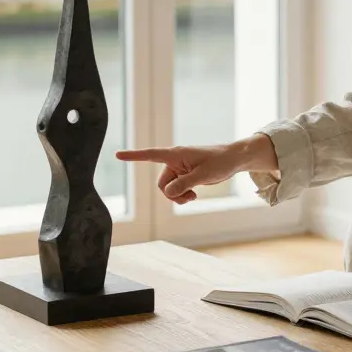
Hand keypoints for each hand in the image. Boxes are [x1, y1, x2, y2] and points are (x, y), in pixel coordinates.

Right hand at [115, 134, 276, 203]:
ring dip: (178, 196)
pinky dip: (183, 194)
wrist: (233, 160)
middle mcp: (174, 161)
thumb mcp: (203, 174)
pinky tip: (194, 193)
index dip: (133, 156)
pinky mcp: (185, 175)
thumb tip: (167, 192)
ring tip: (193, 195)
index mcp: (176, 154)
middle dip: (172, 194)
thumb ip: (184, 184)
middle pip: (162, 184)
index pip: (150, 155)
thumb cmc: (220, 162)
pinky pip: (176, 189)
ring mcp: (179, 169)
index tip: (117, 155)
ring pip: (169, 189)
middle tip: (190, 196)